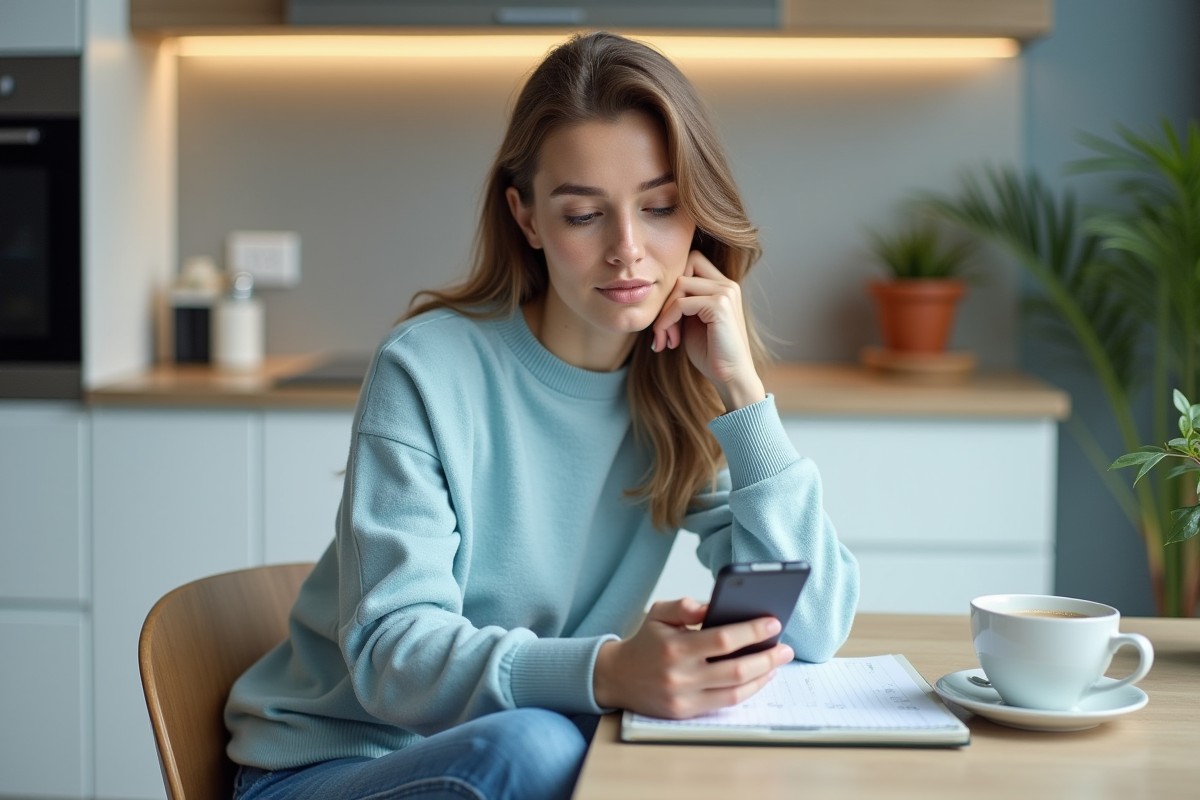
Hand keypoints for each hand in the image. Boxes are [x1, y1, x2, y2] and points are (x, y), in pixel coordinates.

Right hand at [593, 597, 793, 718]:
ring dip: (763, 676)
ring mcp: (684, 697)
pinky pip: (725, 703)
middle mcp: (681, 675)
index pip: (723, 639)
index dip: (752, 632)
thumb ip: (686, 606)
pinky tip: (760, 677)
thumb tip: (715, 606)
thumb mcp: (659, 613)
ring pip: (736, 690)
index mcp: (675, 646)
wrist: (618, 677)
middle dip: (767, 657)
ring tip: (777, 661)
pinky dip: (748, 690)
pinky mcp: (686, 713)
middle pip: (736, 668)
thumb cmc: (645, 641)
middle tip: (786, 647)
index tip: (774, 623)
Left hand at [651, 251, 765, 411]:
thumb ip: (682, 301)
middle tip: (663, 328)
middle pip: (684, 266)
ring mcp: (725, 293)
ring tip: (666, 338)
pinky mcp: (720, 305)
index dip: (674, 284)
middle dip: (667, 295)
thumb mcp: (692, 321)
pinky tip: (670, 341)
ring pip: (679, 284)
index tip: (668, 316)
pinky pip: (680, 304)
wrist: (731, 378)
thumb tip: (658, 290)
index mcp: (723, 286)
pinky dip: (667, 322)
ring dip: (665, 313)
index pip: (691, 262)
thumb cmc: (711, 354)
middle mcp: (727, 285)